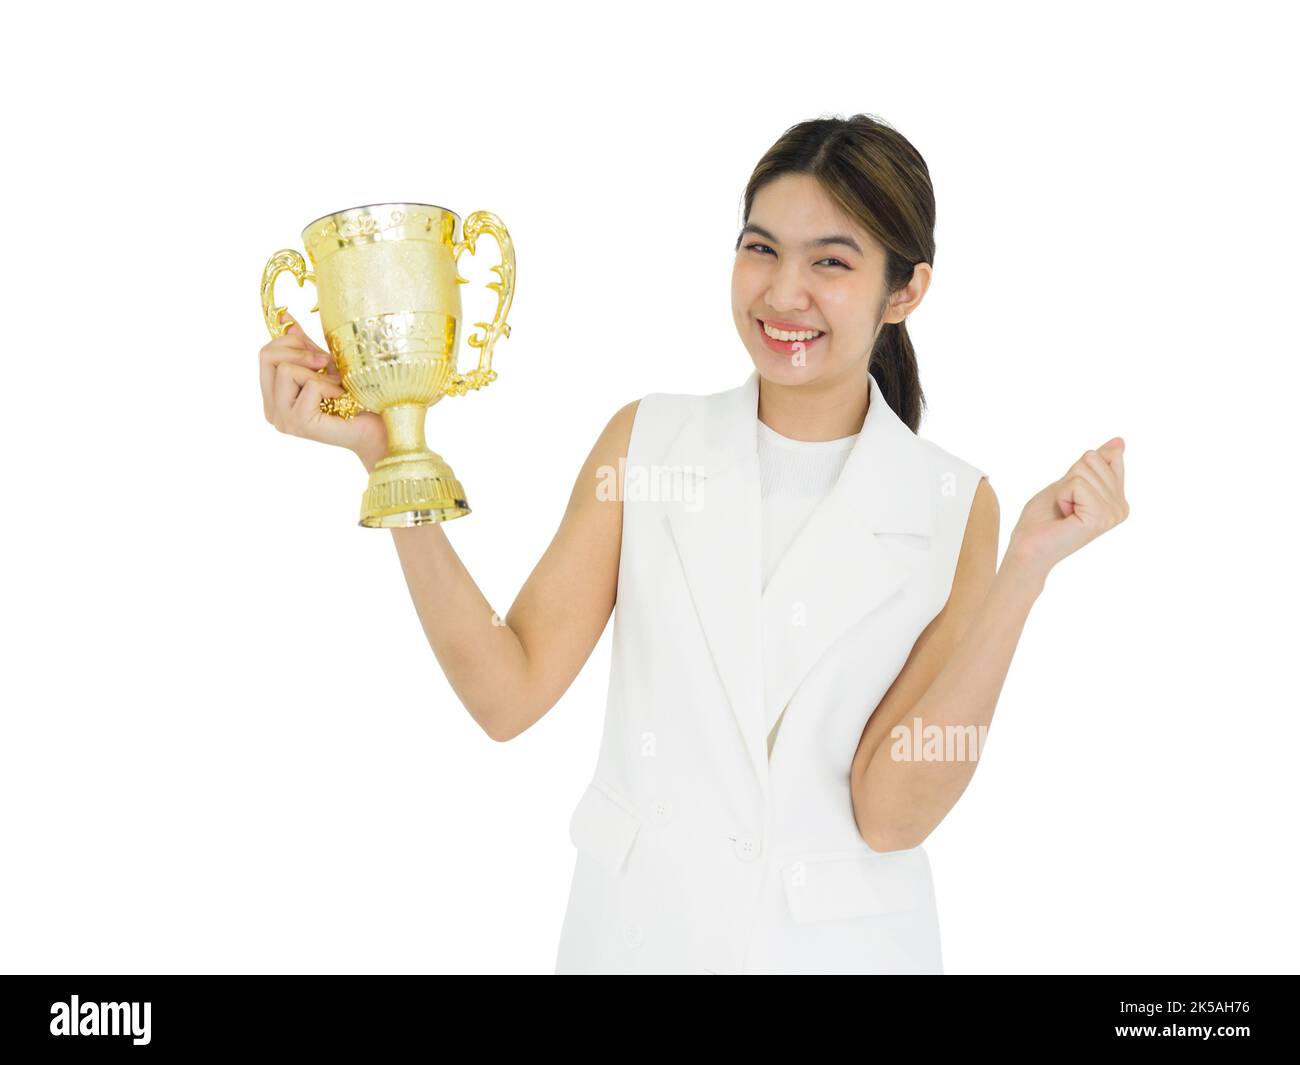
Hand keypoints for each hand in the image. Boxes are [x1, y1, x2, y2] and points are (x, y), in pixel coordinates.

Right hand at [259, 310, 387, 467]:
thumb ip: (302, 345)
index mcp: (272, 397)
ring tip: (336, 386)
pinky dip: (329, 386)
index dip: (291, 343)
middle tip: (327, 363)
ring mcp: (282, 419)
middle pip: (267, 356)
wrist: (378, 427)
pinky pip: (308, 384)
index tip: (318, 353)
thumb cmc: (354, 399)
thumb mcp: (324, 365)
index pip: (264, 354)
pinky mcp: (298, 422)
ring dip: (318, 372)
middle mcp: (272, 410)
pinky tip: (341, 399)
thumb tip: (284, 315)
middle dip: (300, 351)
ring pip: (286, 369)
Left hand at [1006, 437, 1128, 582]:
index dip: (1076, 471)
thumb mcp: (1070, 482)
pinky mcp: (1099, 517)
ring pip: (1084, 469)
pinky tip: (1064, 516)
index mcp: (1118, 499)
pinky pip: (1077, 483)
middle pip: (1092, 459)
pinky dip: (1062, 495)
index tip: (1071, 495)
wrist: (1027, 547)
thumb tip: (1120, 441)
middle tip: (1064, 505)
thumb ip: (1096, 464)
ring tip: (1064, 512)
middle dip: (1069, 479)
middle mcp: (1121, 507)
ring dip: (1064, 489)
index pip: (1105, 456)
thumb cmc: (1043, 519)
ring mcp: (1113, 513)